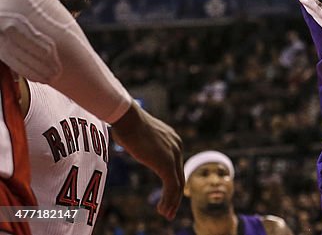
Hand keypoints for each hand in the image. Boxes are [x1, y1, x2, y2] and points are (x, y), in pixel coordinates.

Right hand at [111, 102, 182, 219]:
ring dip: (172, 201)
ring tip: (166, 215)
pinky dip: (169, 199)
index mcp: (173, 141)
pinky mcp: (166, 164)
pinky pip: (172, 186)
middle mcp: (177, 147)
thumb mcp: (140, 136)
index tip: (167, 197)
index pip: (176, 167)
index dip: (173, 183)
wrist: (128, 119)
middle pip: (180, 176)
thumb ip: (143, 143)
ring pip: (178, 184)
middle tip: (169, 211)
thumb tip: (132, 141)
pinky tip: (162, 210)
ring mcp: (174, 155)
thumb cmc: (128, 125)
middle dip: (175, 196)